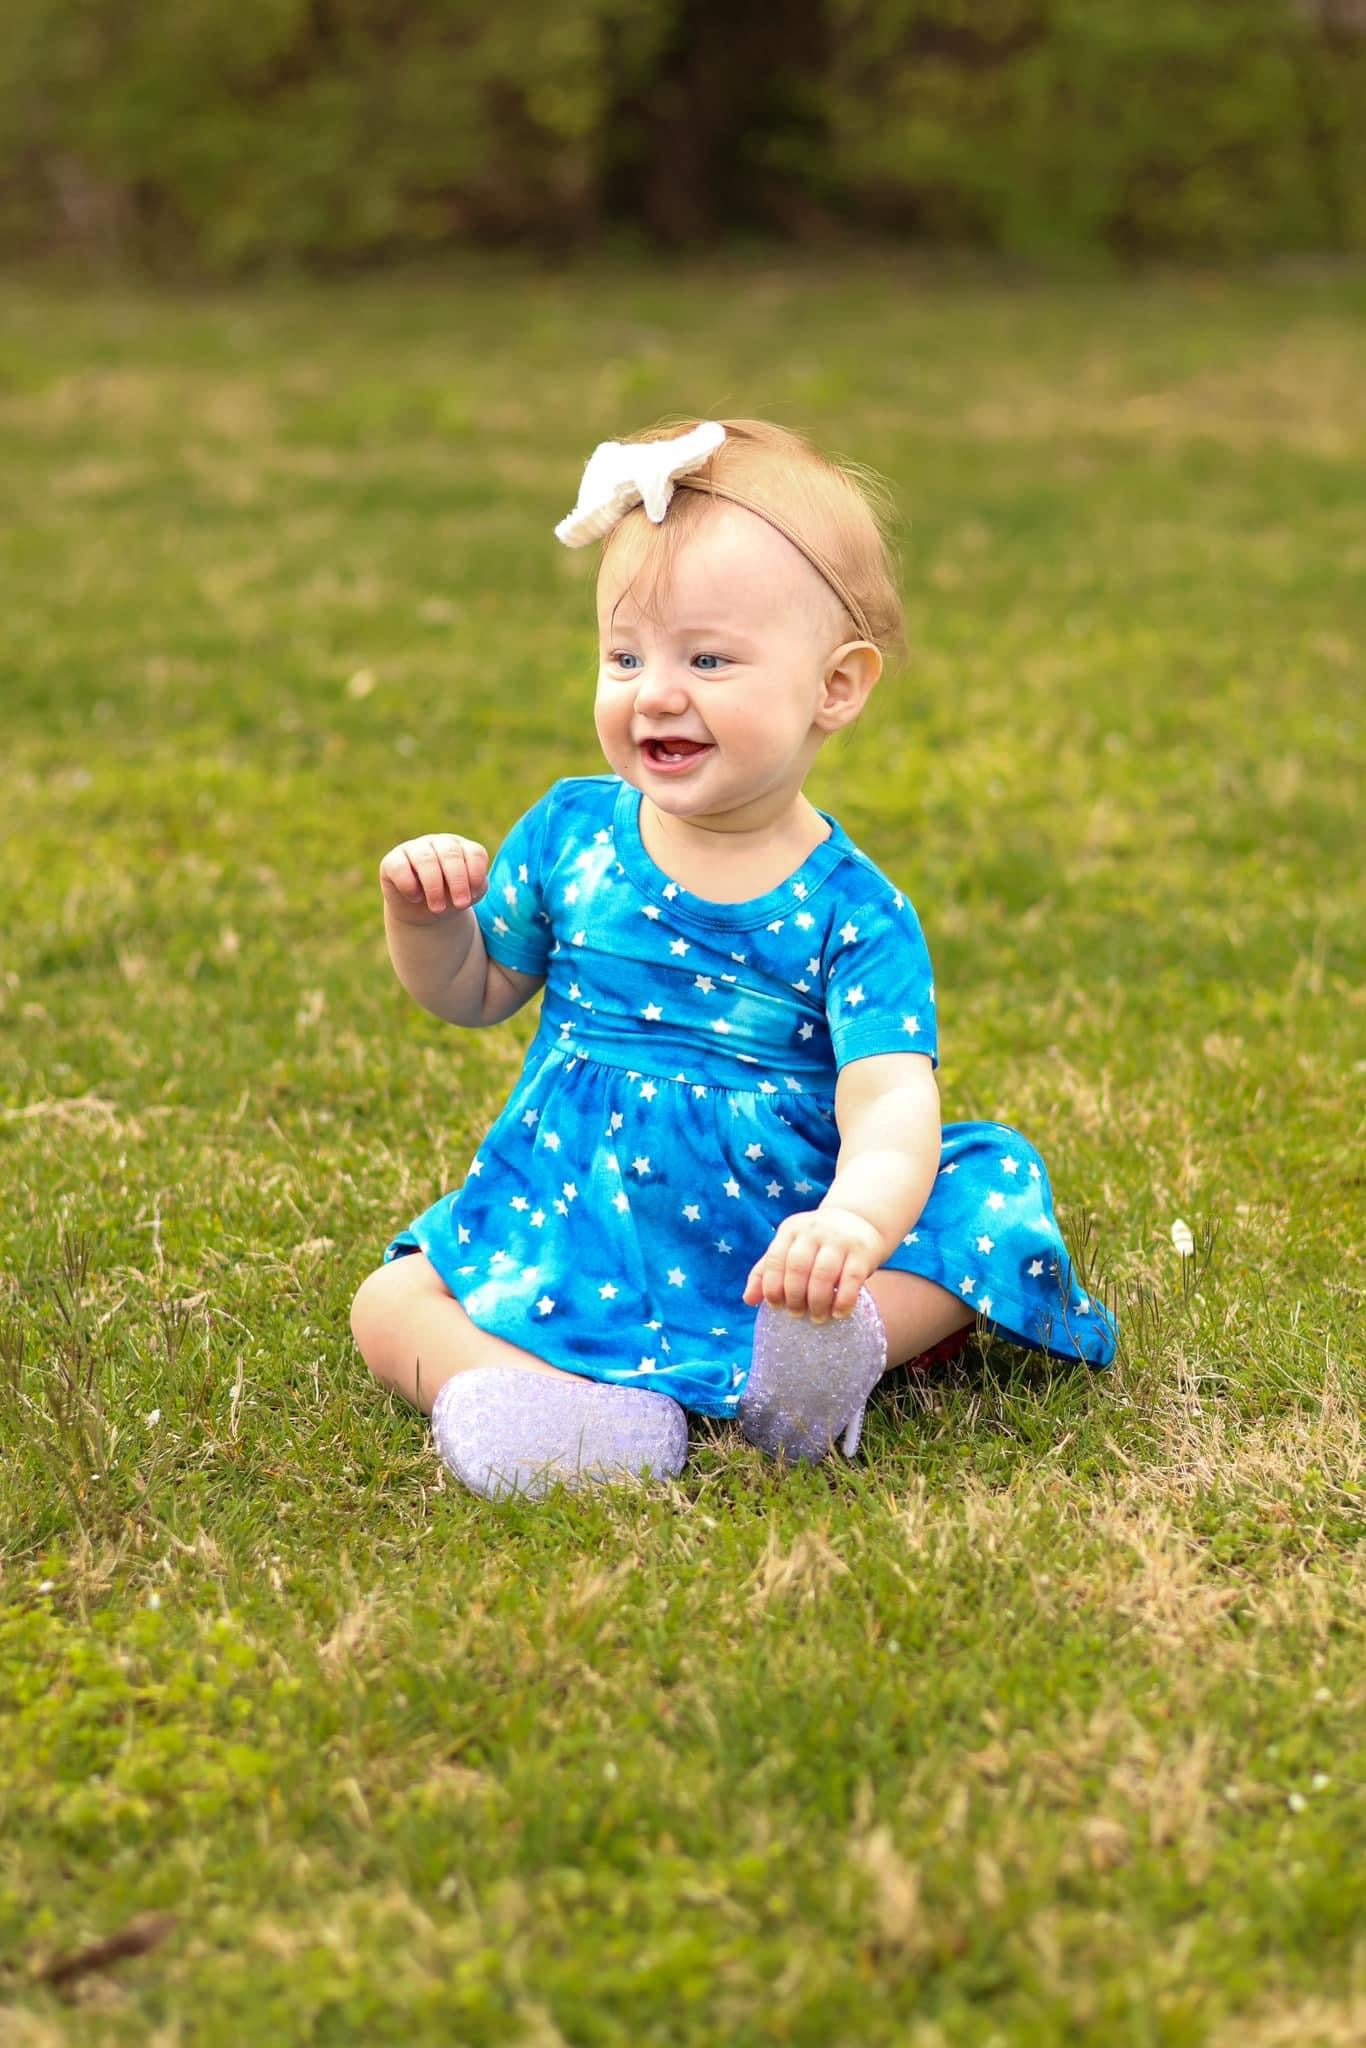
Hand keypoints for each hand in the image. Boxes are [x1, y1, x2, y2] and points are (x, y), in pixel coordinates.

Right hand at [379, 834, 488, 923]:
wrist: (423, 914)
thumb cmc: (450, 899)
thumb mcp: (468, 895)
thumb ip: (476, 887)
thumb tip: (475, 884)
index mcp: (461, 848)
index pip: (474, 853)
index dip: (476, 875)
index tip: (473, 896)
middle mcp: (438, 843)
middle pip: (450, 853)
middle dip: (457, 882)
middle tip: (461, 905)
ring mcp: (414, 849)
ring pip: (425, 859)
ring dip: (434, 886)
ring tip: (438, 908)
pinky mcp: (392, 861)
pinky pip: (399, 866)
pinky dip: (409, 884)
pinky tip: (415, 897)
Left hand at [742, 1206, 884, 1322]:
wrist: (859, 1221)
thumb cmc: (817, 1243)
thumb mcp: (789, 1248)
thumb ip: (767, 1271)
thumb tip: (748, 1300)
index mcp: (791, 1230)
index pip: (774, 1260)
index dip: (772, 1287)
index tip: (776, 1306)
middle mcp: (813, 1231)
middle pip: (797, 1268)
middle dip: (794, 1297)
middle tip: (797, 1315)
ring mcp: (839, 1240)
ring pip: (823, 1274)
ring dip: (818, 1302)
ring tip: (817, 1317)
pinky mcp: (862, 1251)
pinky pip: (851, 1279)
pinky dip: (843, 1300)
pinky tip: (838, 1313)